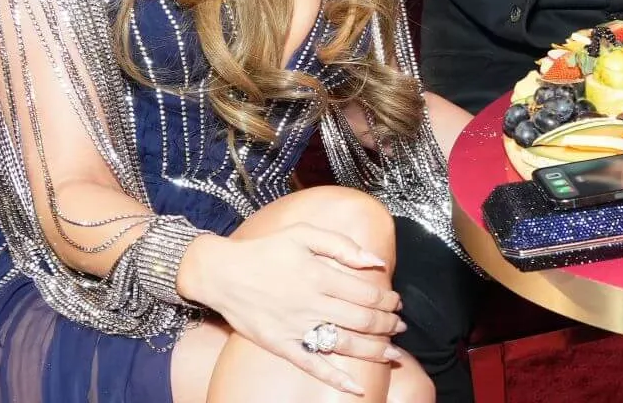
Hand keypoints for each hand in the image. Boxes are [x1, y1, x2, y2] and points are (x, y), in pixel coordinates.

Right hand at [188, 228, 404, 394]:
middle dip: (386, 324)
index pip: (366, 293)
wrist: (223, 273)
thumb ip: (341, 245)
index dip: (387, 300)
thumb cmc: (266, 250)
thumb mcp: (303, 233)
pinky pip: (312, 366)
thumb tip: (375, 261)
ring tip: (392, 353)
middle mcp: (311, 303)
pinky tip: (356, 388)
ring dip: (373, 350)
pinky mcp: (281, 346)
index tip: (396, 301)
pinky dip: (336, 379)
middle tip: (399, 326)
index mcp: (319, 274)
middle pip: (361, 319)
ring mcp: (296, 327)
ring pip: (344, 344)